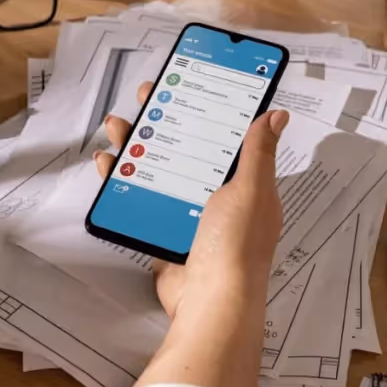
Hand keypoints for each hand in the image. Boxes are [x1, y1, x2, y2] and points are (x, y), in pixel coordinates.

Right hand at [94, 81, 289, 317]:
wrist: (209, 303)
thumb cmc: (235, 244)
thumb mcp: (251, 190)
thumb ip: (258, 152)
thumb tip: (278, 114)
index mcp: (247, 185)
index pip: (229, 137)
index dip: (210, 109)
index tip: (190, 84)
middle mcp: (220, 198)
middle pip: (188, 148)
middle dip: (166, 121)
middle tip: (145, 96)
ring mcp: (189, 216)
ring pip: (160, 170)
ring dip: (138, 145)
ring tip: (117, 124)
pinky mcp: (164, 232)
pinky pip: (141, 199)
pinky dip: (123, 180)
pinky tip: (108, 163)